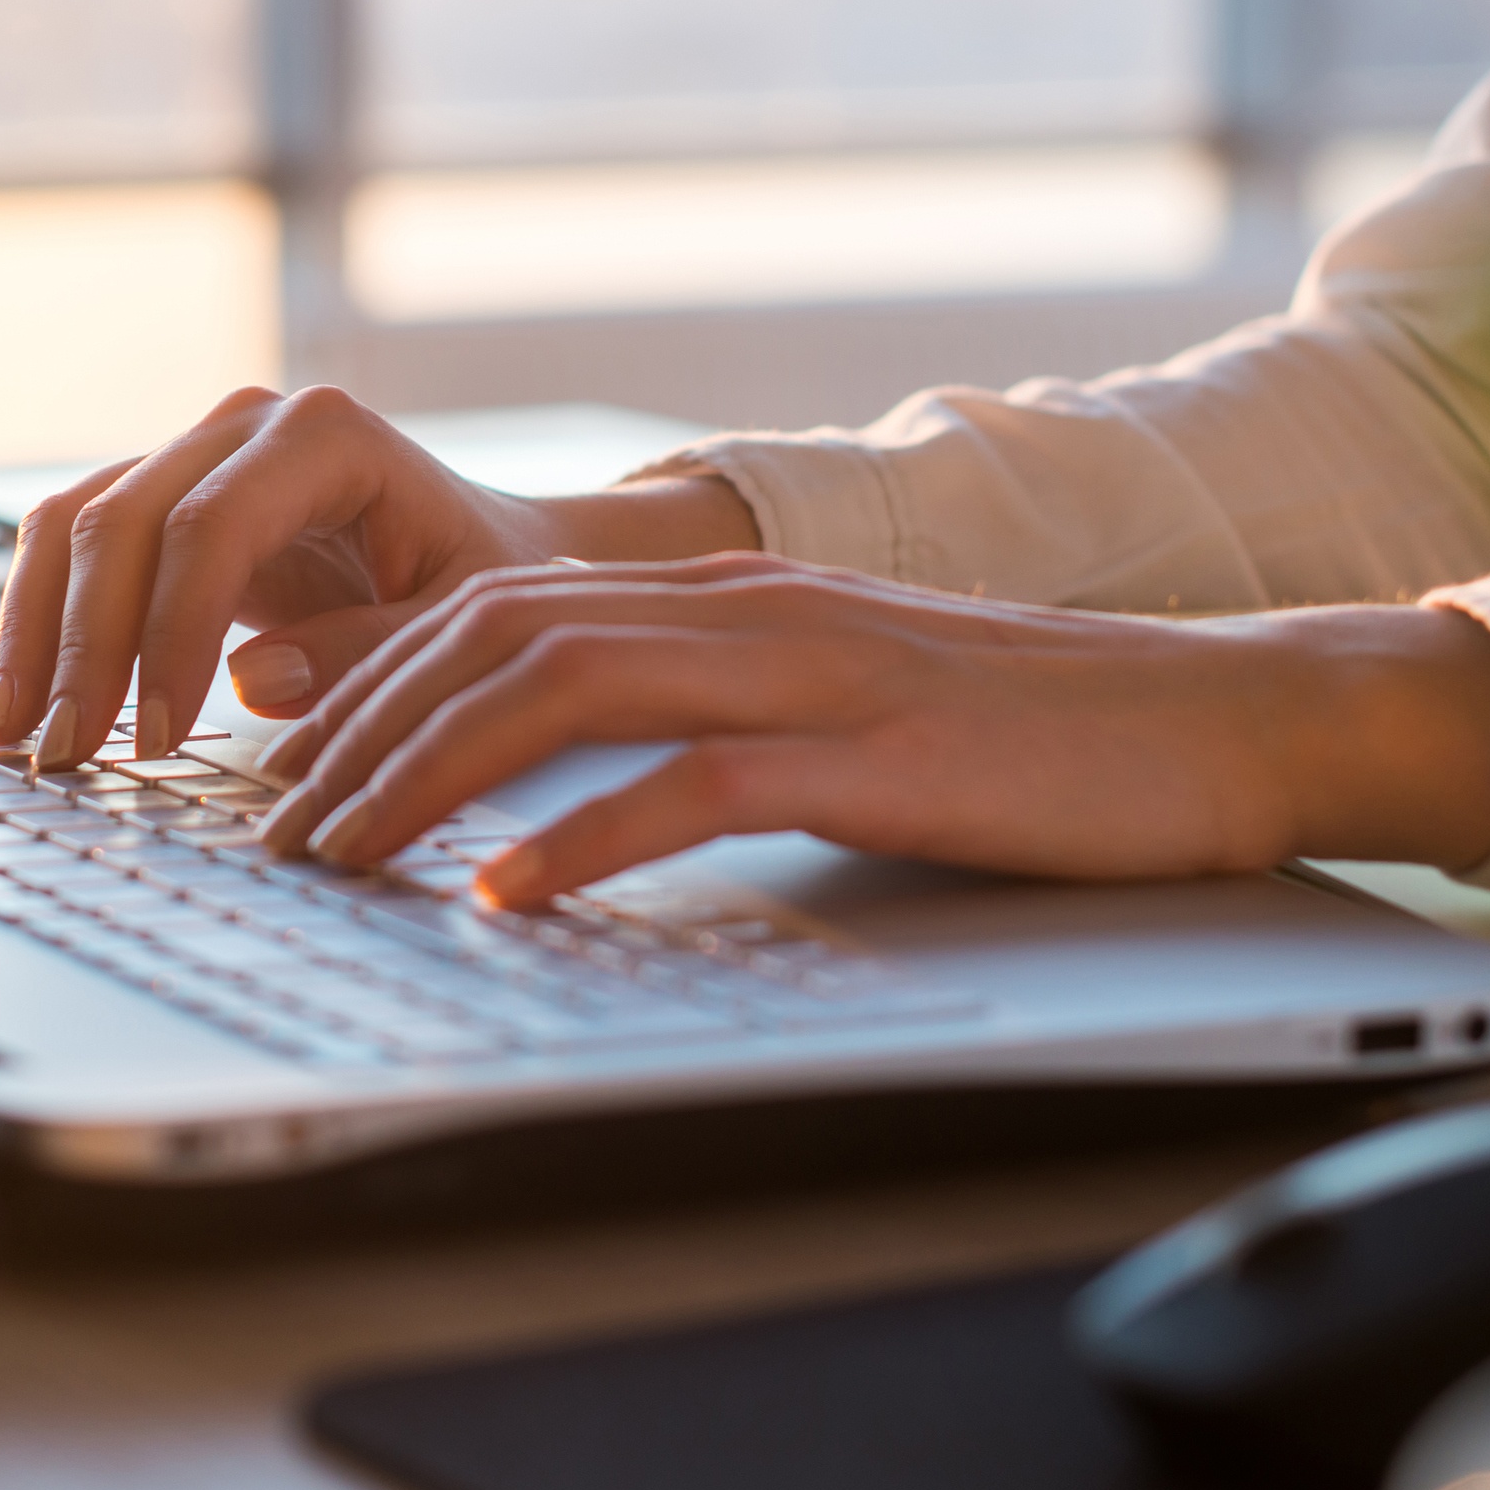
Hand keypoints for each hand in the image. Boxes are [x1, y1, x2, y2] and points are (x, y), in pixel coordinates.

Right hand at [0, 384, 753, 763]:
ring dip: (35, 638)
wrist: (481, 547)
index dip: (169, 632)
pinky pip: (70, 546)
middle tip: (70, 760)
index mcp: (325, 435)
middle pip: (124, 522)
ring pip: (74, 527)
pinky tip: (19, 710)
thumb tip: (251, 678)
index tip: (158, 740)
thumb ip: (370, 651)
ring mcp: (190, 451)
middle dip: (86, 648)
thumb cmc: (484, 584)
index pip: (211, 526)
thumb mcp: (462, 626)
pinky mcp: (157, 497)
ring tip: (16, 744)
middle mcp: (243, 424)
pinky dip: (36, 625)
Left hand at [250, 556, 1489, 907]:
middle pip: (495, 634)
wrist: (1218, 716)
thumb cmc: (1021, 733)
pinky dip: (583, 837)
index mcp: (727, 595)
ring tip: (342, 852)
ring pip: (563, 687)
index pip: (494, 604)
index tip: (271, 749)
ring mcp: (813, 670)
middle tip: (270, 825)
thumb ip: (699, 715)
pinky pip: (698, 783)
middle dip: (359, 727)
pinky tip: (507, 894)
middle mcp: (748, 609)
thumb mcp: (831, 702)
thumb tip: (556, 780)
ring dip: (430, 773)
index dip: (366, 671)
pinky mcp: (878, 751)